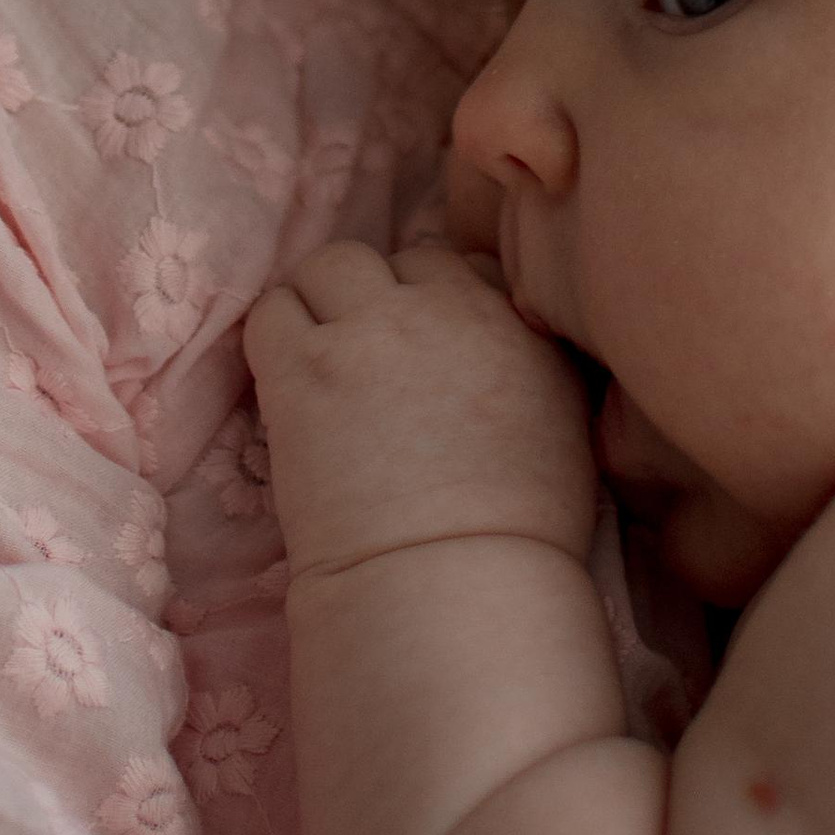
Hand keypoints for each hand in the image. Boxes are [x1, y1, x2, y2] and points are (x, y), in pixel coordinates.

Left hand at [244, 239, 600, 581]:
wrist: (455, 577)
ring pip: (326, 267)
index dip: (435, 300)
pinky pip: (270, 312)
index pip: (461, 265)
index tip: (424, 343)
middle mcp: (438, 308)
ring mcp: (364, 332)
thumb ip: (534, 357)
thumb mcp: (564, 417)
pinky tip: (287, 382)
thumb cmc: (522, 528)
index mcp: (510, 319)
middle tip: (367, 353)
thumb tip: (509, 339)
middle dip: (378, 295)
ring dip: (322, 304)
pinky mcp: (302, 369)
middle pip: (393, 257)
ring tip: (320, 359)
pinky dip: (276, 336)